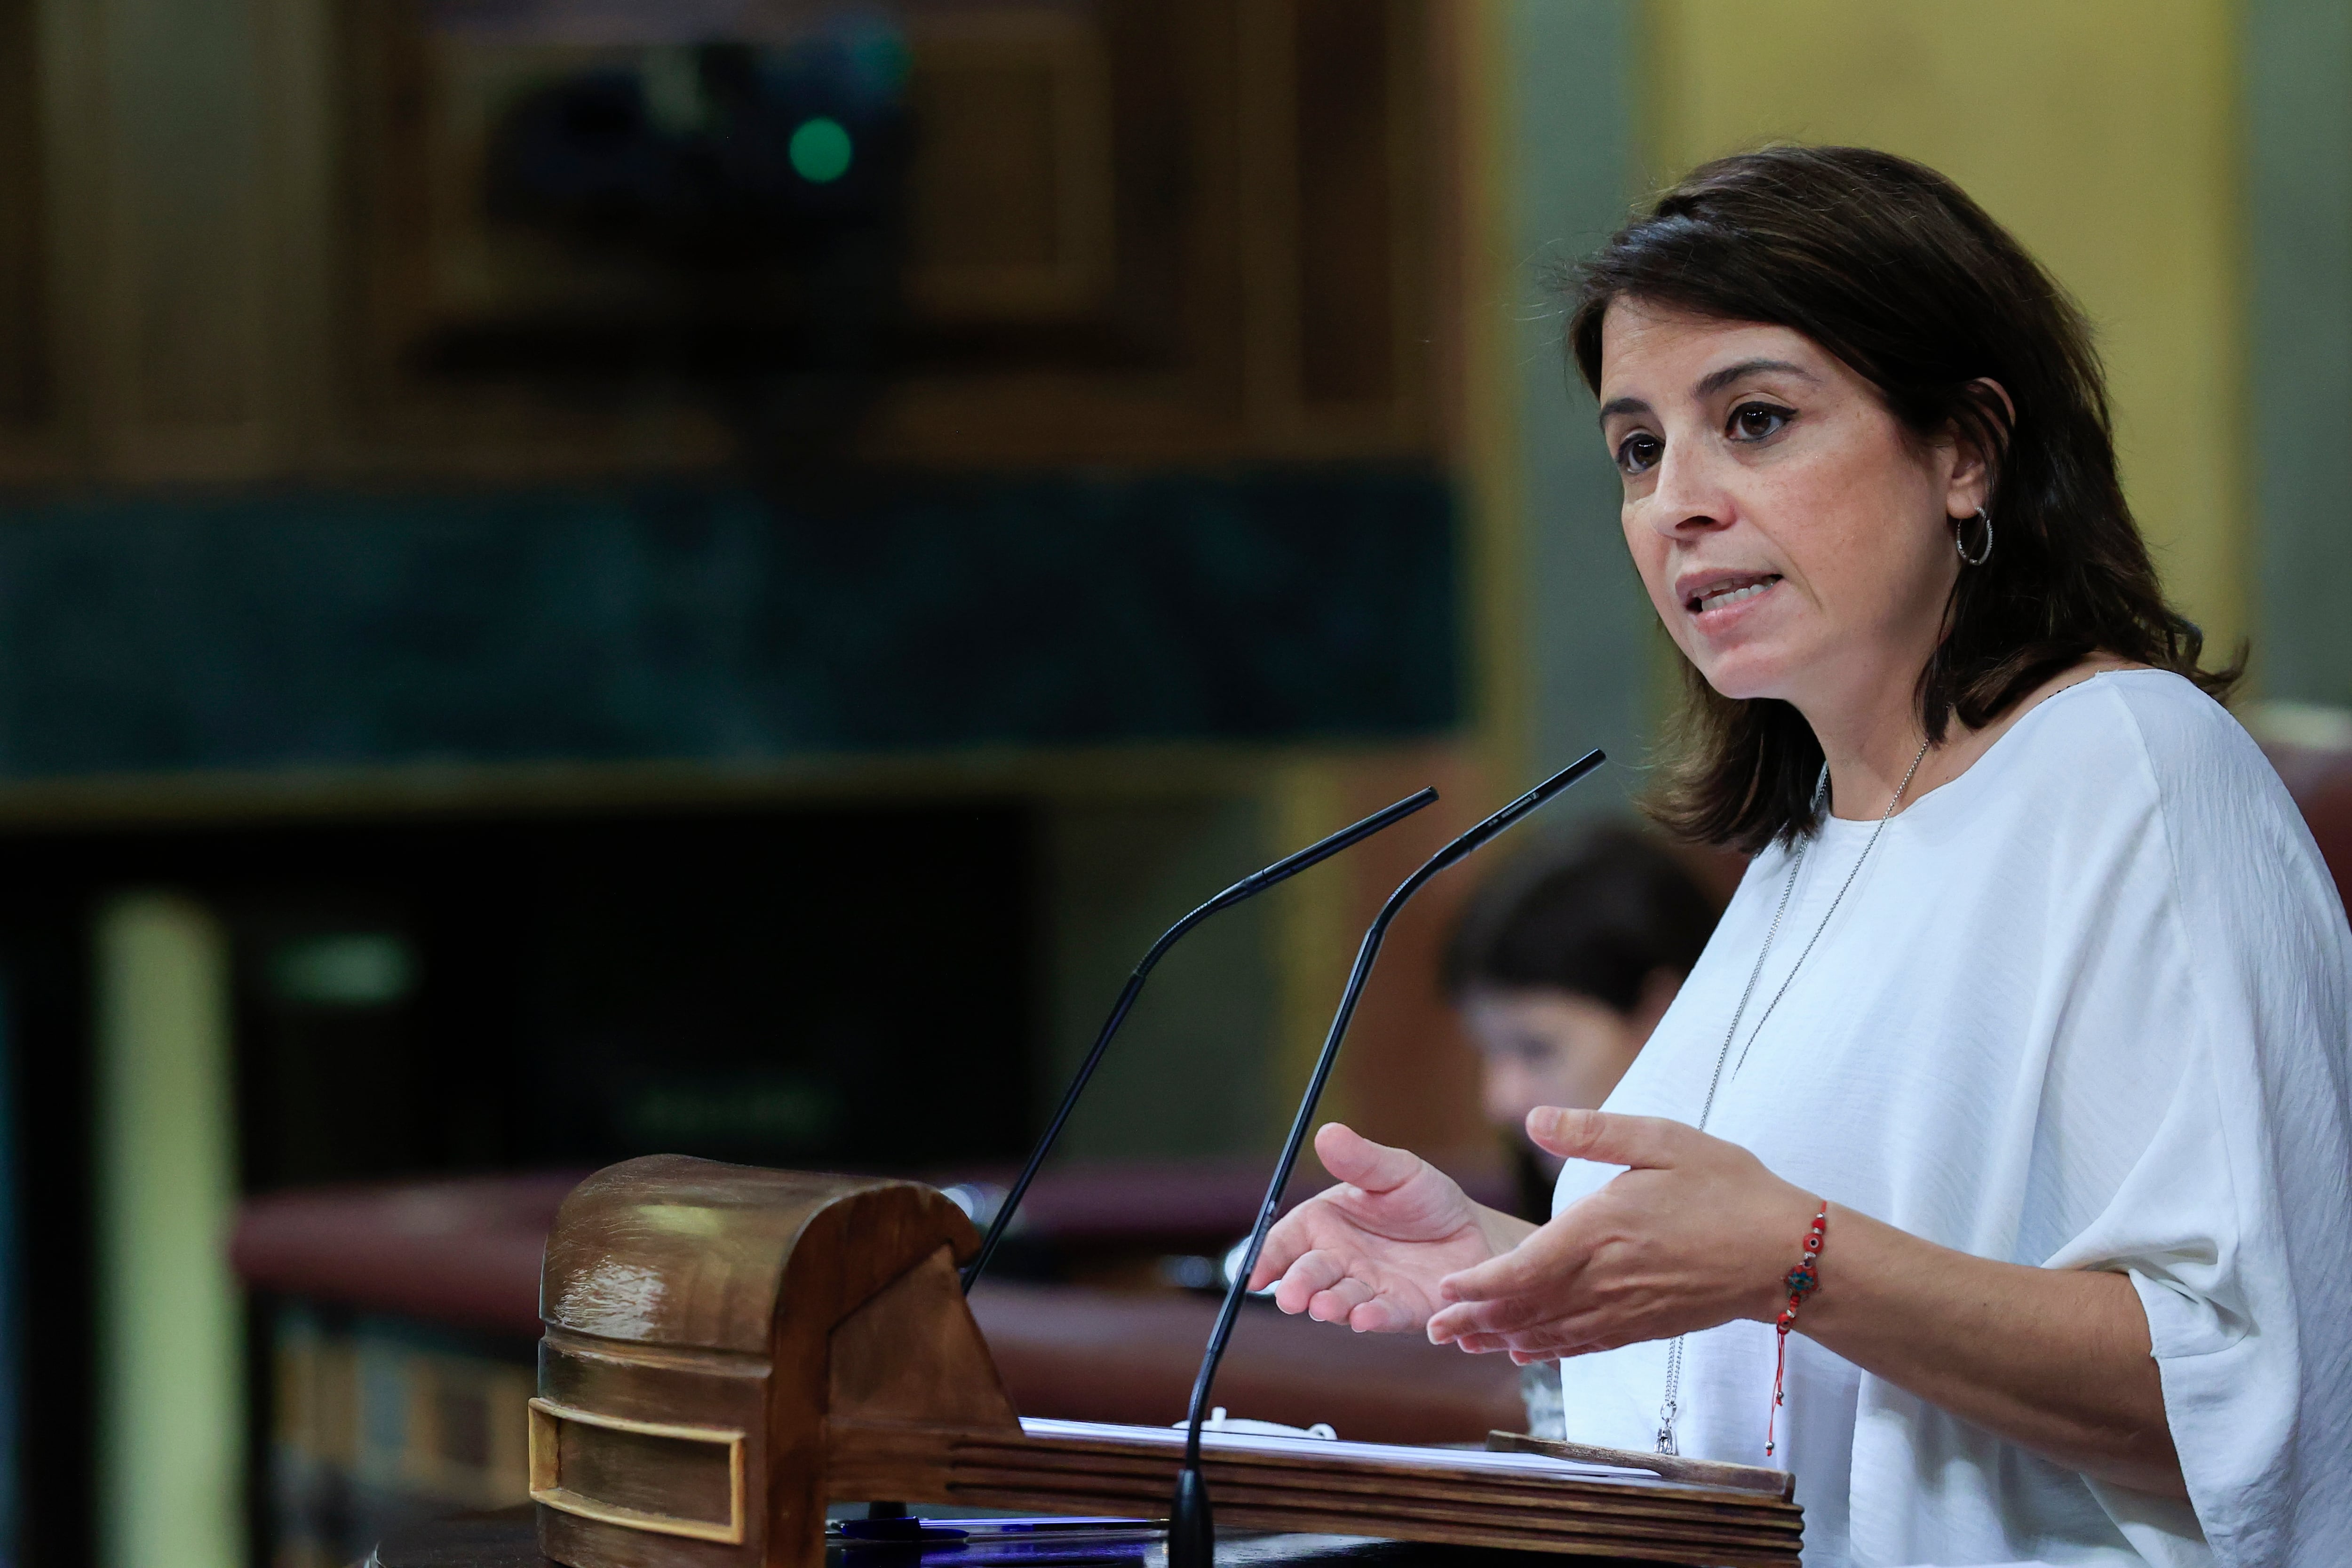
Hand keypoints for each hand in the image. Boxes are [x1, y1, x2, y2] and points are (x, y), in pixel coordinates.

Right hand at [1249, 1123, 1533, 1332]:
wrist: (1476, 1233)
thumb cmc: (1427, 1199)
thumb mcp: (1398, 1171)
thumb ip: (1362, 1160)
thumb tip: (1327, 1133)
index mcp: (1324, 1224)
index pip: (1284, 1242)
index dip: (1266, 1259)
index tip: (1253, 1276)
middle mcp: (1338, 1260)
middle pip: (1307, 1275)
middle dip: (1298, 1287)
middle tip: (1292, 1298)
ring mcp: (1366, 1289)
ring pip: (1339, 1300)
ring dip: (1330, 1306)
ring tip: (1325, 1307)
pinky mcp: (1399, 1311)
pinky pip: (1381, 1316)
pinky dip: (1372, 1319)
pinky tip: (1365, 1318)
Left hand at [1425, 1107, 1816, 1361]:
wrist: (1786, 1252)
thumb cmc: (1727, 1188)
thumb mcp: (1662, 1139)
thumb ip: (1593, 1132)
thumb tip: (1533, 1116)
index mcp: (1602, 1230)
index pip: (1526, 1268)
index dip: (1481, 1285)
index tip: (1445, 1289)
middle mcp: (1607, 1279)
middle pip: (1528, 1308)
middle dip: (1476, 1321)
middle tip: (1432, 1329)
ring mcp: (1627, 1309)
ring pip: (1552, 1332)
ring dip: (1504, 1340)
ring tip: (1464, 1345)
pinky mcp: (1645, 1325)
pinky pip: (1587, 1345)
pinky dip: (1551, 1351)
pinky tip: (1528, 1352)